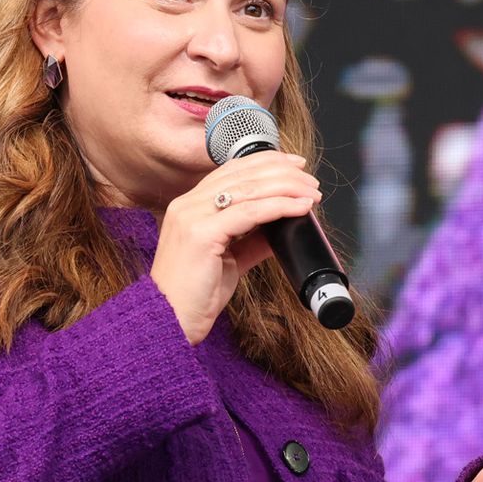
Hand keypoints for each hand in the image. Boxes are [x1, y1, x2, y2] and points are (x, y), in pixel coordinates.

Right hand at [151, 149, 315, 342]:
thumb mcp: (229, 260)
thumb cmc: (196, 292)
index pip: (230, 171)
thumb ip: (252, 240)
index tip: (293, 165)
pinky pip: (249, 213)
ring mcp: (191, 217)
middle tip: (311, 180)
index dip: (264, 162)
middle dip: (282, 172)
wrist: (170, 318)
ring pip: (247, 189)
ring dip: (287, 187)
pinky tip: (301, 207)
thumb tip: (282, 229)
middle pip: (241, 175)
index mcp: (189, 206)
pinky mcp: (201, 234)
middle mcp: (187, 205)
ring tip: (312, 192)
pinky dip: (280, 206)